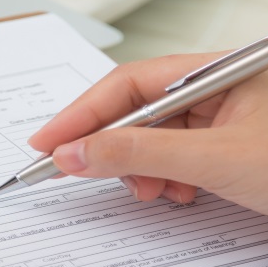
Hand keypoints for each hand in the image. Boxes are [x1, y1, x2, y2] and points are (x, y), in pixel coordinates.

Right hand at [28, 53, 267, 227]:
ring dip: (138, 168)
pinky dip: (162, 180)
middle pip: (135, 111)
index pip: (130, 84)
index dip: (83, 112)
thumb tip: (77, 151)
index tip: (49, 141)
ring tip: (150, 191)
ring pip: (150, 139)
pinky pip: (170, 159)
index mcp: (215, 71)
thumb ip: (140, 153)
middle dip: (109, 145)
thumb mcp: (214, 159)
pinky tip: (177, 195)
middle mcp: (213, 91)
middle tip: (78, 171)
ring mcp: (216, 122)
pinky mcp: (218, 151)